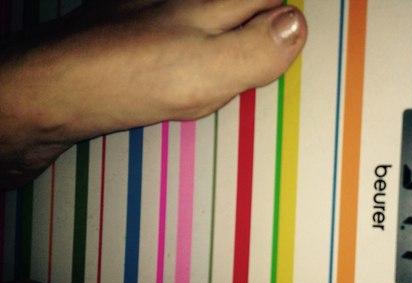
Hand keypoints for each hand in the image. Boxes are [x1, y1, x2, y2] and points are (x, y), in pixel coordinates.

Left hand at [0, 0, 306, 188]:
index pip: (267, 1)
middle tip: (246, 66)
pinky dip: (192, 51)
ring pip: (211, 21)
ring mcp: (159, 9)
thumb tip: (298, 24)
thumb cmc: (132, 79)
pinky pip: (180, 31)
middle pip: (243, 6)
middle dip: (254, 34)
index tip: (277, 54)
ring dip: (224, 48)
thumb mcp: (208, 71)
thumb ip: (258, 50)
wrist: (56, 89)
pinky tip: (181, 74)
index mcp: (211, 3)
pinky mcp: (137, 25)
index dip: (280, 26)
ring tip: (208, 82)